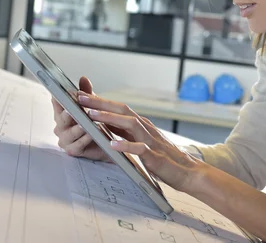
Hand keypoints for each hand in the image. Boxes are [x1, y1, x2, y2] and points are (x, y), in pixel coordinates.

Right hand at [52, 76, 118, 161]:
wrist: (106, 142)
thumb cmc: (95, 122)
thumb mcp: (92, 105)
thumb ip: (87, 92)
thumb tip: (83, 78)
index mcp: (63, 113)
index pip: (57, 103)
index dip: (57, 98)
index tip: (58, 92)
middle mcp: (61, 126)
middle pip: (61, 118)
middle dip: (67, 114)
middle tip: (71, 110)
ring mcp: (66, 139)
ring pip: (70, 132)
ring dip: (78, 127)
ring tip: (84, 123)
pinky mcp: (73, 150)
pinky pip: (78, 144)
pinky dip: (84, 139)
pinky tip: (91, 134)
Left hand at [77, 92, 204, 191]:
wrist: (186, 171)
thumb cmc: (162, 157)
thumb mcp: (140, 141)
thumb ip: (125, 132)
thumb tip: (104, 123)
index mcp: (140, 124)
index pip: (118, 108)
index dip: (100, 101)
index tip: (81, 95)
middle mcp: (145, 127)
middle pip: (122, 110)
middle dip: (100, 103)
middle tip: (80, 98)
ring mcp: (150, 140)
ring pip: (129, 123)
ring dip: (109, 118)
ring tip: (91, 115)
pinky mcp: (155, 156)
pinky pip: (139, 148)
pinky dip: (125, 145)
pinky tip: (112, 145)